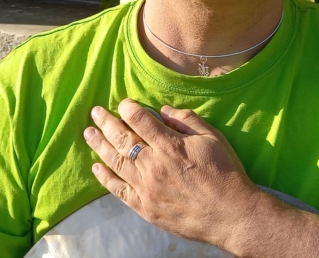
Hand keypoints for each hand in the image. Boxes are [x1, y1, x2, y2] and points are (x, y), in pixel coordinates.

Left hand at [83, 98, 260, 247]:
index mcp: (170, 145)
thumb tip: (164, 110)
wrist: (230, 215)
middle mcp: (153, 164)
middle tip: (95, 112)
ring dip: (99, 145)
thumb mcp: (212, 139)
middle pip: (122, 138)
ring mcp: (145, 187)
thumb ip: (187, 121)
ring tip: (88, 133)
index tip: (122, 103)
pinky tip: (96, 167)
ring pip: (115, 161)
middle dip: (107, 122)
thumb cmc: (225, 174)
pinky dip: (105, 178)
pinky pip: (118, 189)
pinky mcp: (143, 206)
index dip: (128, 108)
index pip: (140, 120)